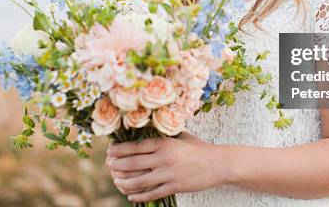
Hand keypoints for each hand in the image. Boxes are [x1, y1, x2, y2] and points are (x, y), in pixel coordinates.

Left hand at [105, 132, 226, 202]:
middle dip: (117, 165)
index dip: (119, 150)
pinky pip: (151, 194)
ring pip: (138, 181)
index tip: (110, 152)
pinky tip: (131, 195)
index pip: (135, 147)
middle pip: (132, 164)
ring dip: (124, 182)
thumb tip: (147, 131)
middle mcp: (164, 159)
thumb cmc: (199, 148)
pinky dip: (138, 196)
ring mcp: (168, 174)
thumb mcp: (181, 137)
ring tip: (117, 181)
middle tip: (109, 166)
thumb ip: (164, 135)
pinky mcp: (174, 187)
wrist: (218, 163)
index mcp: (165, 143)